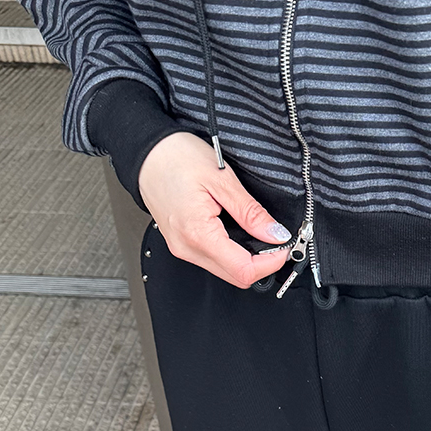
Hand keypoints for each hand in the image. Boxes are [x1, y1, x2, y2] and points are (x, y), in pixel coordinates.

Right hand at [138, 131, 292, 288]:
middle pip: (236, 277)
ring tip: (258, 234)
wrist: (146, 153)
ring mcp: (183, 249)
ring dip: (247, 259)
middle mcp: (188, 249)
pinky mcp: (182, 245)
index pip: (243, 270)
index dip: (270, 263)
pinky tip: (238, 233)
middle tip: (275, 240)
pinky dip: (232, 252)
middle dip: (262, 263)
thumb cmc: (176, 158)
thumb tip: (275, 233)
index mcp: (198, 234)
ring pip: (226, 271)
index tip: (283, 246)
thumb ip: (251, 212)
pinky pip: (213, 260)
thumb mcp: (222, 180)